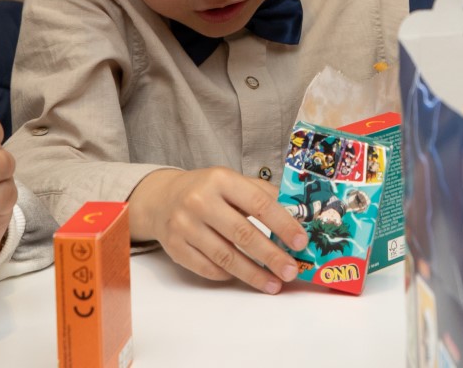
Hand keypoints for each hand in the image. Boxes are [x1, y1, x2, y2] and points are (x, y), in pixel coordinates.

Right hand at [127, 167, 307, 293]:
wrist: (161, 198)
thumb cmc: (206, 190)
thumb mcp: (231, 181)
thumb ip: (261, 194)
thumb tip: (297, 216)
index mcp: (220, 179)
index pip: (258, 203)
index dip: (283, 224)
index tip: (300, 242)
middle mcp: (200, 200)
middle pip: (243, 234)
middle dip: (272, 256)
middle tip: (291, 271)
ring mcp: (185, 225)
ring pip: (226, 257)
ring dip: (254, 274)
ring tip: (273, 283)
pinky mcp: (175, 248)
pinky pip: (208, 269)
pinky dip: (228, 275)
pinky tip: (243, 276)